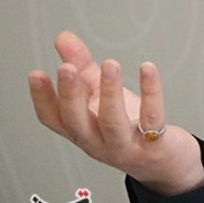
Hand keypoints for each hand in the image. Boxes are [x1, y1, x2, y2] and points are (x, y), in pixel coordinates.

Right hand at [28, 31, 203, 195]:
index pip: (54, 119)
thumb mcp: (102, 96)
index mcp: (82, 130)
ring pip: (112, 122)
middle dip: (70, 94)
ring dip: (109, 92)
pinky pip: (152, 118)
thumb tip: (63, 38)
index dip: (42, 98)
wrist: (166, 164)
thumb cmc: (131, 127)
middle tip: (67, 68)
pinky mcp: (155, 144)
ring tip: (110, 65)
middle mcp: (99, 142)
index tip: (37, 74)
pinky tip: (148, 69)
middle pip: (77, 122)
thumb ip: (82, 66)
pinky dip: (151, 93)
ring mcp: (127, 146)